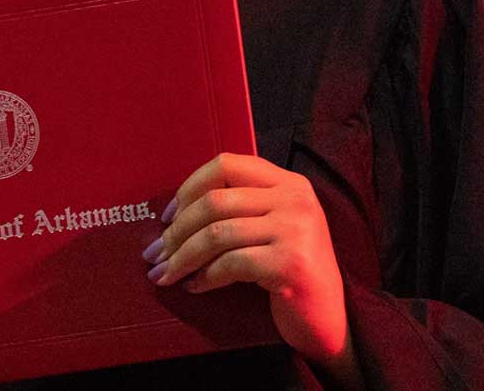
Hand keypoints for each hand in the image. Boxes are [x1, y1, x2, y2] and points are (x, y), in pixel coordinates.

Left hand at [145, 153, 358, 383]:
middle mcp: (295, 199)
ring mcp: (295, 230)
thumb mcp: (273, 228)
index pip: (228, 164)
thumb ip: (242, 210)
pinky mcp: (290, 263)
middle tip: (155, 253)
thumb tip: (175, 215)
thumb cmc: (291, 273)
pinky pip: (231, 264)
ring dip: (182, 257)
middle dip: (177, 230)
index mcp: (289, 183)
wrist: (328, 319)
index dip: (190, 187)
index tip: (168, 216)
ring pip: (217, 234)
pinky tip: (195, 287)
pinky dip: (205, 277)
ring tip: (165, 273)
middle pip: (216, 201)